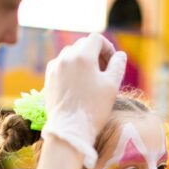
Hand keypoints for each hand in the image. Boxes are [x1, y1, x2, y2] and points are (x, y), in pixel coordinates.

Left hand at [42, 33, 126, 168]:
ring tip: (90, 79)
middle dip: (95, 54)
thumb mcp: (112, 85)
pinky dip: (71, 70)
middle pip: (83, 45)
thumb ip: (117, 65)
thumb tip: (120, 55)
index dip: (107, 48)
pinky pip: (61, 66)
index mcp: (82, 56)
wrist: (70, 130)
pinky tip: (77, 86)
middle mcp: (65, 57)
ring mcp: (54, 68)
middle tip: (104, 72)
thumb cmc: (94, 108)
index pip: (96, 39)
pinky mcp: (48, 79)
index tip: (112, 62)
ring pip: (70, 55)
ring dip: (82, 61)